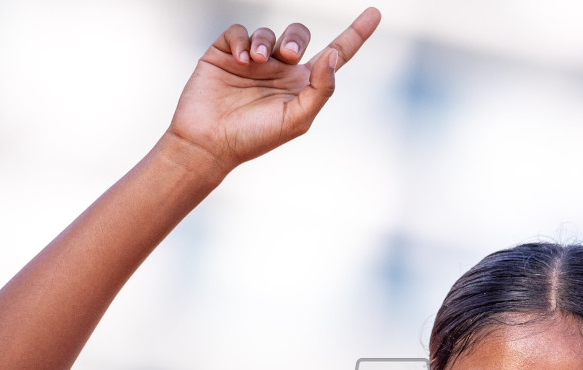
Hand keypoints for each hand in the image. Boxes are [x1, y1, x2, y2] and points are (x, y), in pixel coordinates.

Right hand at [163, 7, 380, 178]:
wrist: (208, 143)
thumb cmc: (254, 138)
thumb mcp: (296, 120)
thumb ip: (320, 89)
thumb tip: (332, 56)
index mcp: (301, 86)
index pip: (334, 54)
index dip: (355, 34)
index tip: (375, 13)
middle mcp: (279, 70)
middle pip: (299, 35)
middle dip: (297, 38)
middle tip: (290, 55)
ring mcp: (253, 61)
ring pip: (268, 33)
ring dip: (266, 42)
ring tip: (257, 62)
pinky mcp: (226, 54)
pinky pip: (239, 32)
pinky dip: (242, 41)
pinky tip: (240, 61)